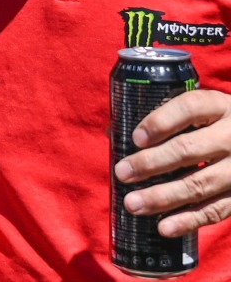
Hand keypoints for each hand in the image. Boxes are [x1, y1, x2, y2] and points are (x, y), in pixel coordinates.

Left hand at [114, 89, 230, 236]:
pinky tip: (164, 227)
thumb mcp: (199, 112)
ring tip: (132, 204)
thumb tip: (113, 134)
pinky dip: (189, 220)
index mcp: (218, 106)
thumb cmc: (214, 123)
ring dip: (163, 197)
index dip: (160, 122)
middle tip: (122, 173)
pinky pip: (217, 210)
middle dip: (151, 163)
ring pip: (200, 184)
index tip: (136, 138)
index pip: (189, 108)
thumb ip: (161, 118)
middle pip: (188, 149)